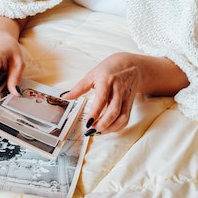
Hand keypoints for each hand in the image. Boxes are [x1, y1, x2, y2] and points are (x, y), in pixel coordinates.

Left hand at [62, 52, 189, 134]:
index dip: (95, 113)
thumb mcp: (92, 74)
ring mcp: (126, 97)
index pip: (101, 99)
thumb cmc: (110, 69)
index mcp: (107, 81)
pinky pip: (126, 118)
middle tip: (91, 130)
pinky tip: (108, 128)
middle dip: (103, 124)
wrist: (132, 65)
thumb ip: (79, 87)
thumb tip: (65, 96)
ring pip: (122, 117)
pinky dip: (118, 127)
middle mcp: (118, 90)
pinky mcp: (130, 103)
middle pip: (114, 111)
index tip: (87, 123)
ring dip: (111, 128)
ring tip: (98, 132)